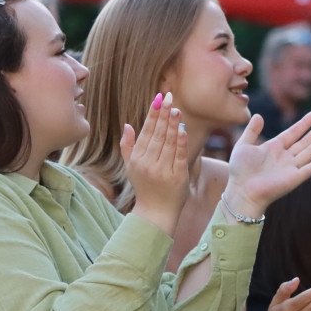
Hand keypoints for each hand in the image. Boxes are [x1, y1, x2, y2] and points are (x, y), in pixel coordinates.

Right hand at [123, 92, 188, 235]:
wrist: (155, 213)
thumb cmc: (144, 188)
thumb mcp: (131, 168)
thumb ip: (128, 146)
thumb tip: (127, 124)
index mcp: (138, 158)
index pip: (147, 131)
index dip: (153, 114)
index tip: (158, 98)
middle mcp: (148, 163)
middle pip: (158, 134)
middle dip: (163, 114)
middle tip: (169, 97)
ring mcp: (162, 170)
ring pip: (168, 143)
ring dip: (172, 125)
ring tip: (176, 109)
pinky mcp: (177, 177)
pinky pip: (179, 157)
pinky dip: (181, 143)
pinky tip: (183, 129)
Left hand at [222, 111, 310, 217]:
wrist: (242, 191)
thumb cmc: (240, 171)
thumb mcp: (243, 146)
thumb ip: (252, 130)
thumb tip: (257, 114)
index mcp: (274, 147)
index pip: (294, 132)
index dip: (305, 123)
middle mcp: (286, 156)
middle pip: (307, 139)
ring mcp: (292, 167)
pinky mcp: (296, 178)